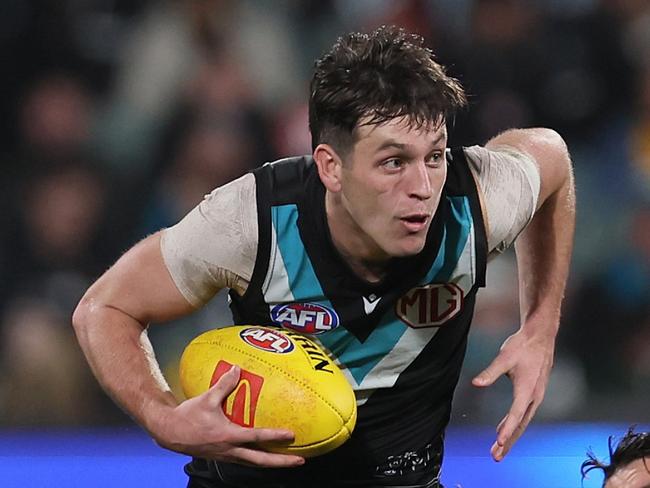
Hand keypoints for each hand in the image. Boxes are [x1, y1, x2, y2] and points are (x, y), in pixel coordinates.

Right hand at [154, 365, 304, 466]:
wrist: (170, 432)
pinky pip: (246, 459)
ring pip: (254, 463)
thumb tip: (237, 369)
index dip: (274, 436)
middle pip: (260, 461)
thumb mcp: (206, 398)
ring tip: (288, 460)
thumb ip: (224, 385)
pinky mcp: (224, 456)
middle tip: (300, 460)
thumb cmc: (188, 416)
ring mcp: (227, 455)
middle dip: (281, 462)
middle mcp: (230, 450)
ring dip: (272, 462)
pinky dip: (259, 458)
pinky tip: (266, 453)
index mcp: (227, 436)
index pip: (256, 437)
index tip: (291, 435)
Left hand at [471, 325, 554, 461]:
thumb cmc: (523, 346)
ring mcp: (535, 396)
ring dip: (511, 435)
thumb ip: (490, 372)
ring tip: (499, 449)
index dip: (507, 430)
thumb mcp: (504, 357)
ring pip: (522, 421)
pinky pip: (523, 414)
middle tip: (496, 456)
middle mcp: (534, 396)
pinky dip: (513, 424)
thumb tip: (476, 383)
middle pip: (520, 424)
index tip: (499, 442)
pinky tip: (504, 429)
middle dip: (508, 441)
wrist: (540, 336)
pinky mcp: (533, 393)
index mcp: (527, 389)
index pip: (516, 414)